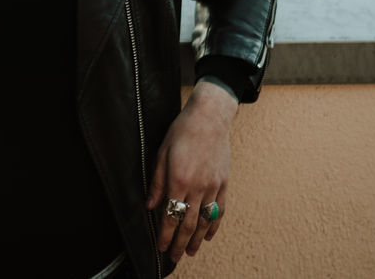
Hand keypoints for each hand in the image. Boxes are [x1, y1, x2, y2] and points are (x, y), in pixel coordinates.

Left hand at [146, 81, 237, 261]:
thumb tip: (150, 205)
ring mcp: (213, 186)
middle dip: (179, 242)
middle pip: (188, 223)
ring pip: (205, 220)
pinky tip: (208, 235)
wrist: (210, 117)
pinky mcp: (224, 183)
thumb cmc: (182, 132)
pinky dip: (214, 225)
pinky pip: (220, 210)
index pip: (171, 215)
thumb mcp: (162, 153)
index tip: (161, 247)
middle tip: (174, 257)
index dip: (165, 234)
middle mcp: (198, 186)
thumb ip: (156, 181)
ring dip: (197, 239)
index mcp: (179, 180)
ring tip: (190, 251)